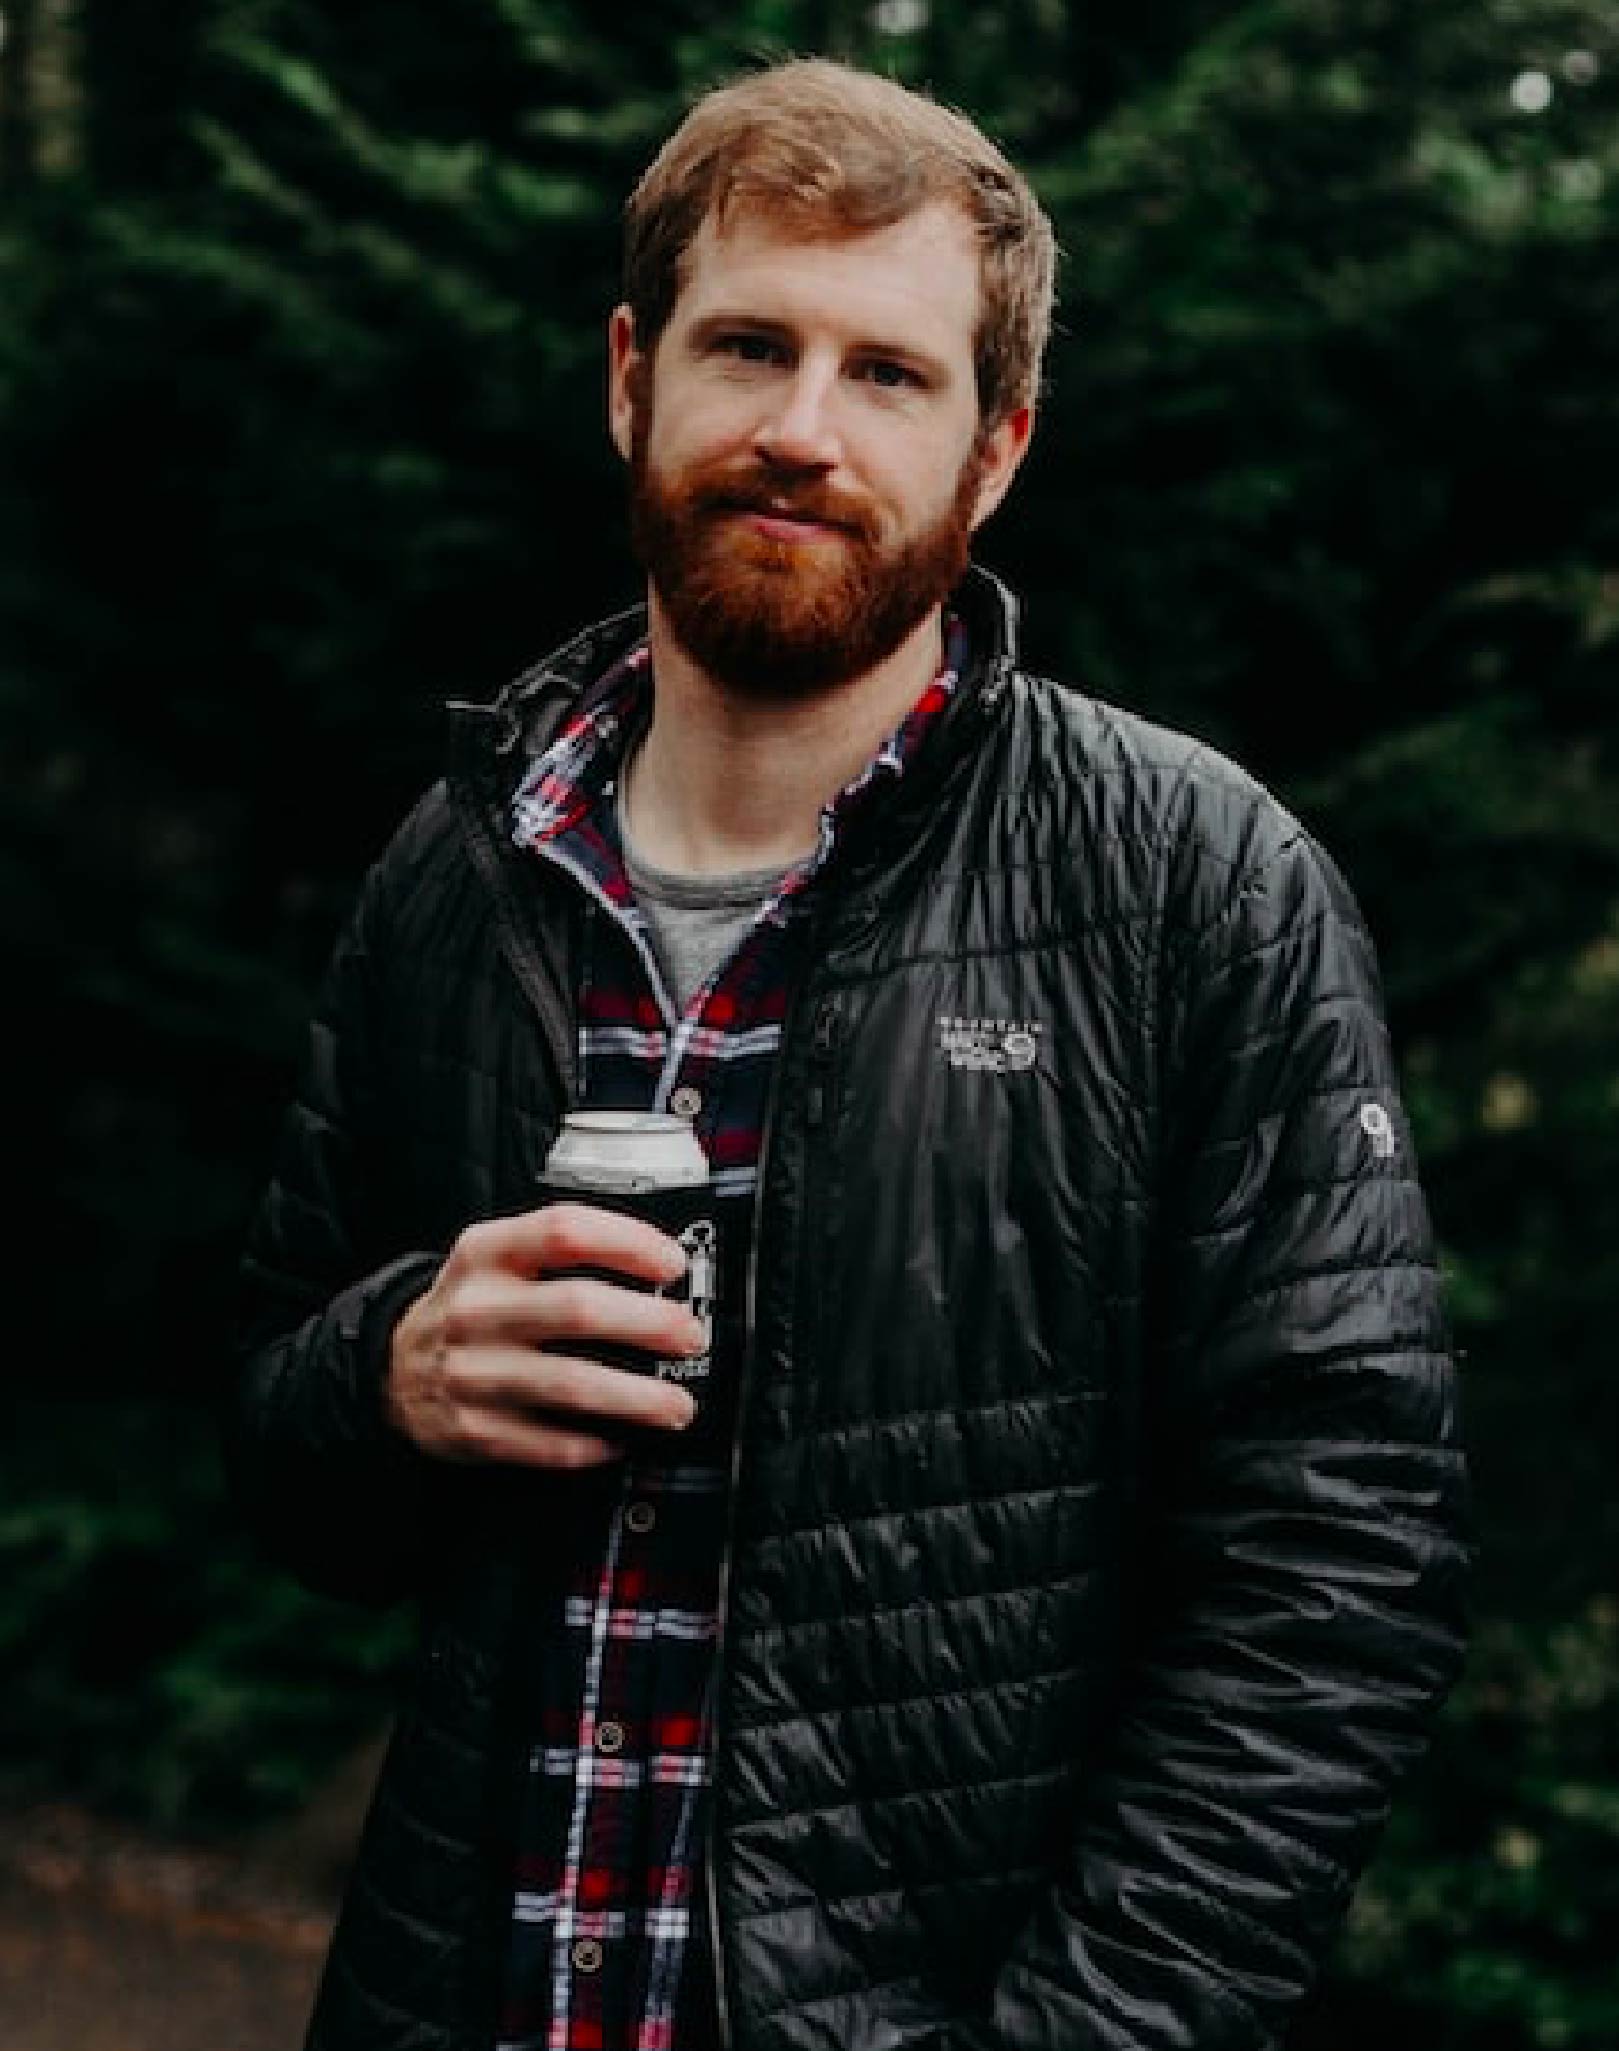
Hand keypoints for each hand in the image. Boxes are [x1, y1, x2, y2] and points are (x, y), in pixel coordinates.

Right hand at [385, 1202, 704, 1468]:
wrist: (391, 1369)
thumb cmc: (471, 1307)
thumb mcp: (494, 1258)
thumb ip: (560, 1252)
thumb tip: (658, 1268)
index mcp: (485, 1253)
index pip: (565, 1231)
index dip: (628, 1243)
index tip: (672, 1263)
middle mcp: (475, 1309)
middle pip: (578, 1308)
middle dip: (650, 1324)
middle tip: (690, 1335)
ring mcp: (472, 1373)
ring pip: (571, 1384)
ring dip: (638, 1397)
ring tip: (677, 1404)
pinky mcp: (474, 1430)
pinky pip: (550, 1442)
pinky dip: (595, 1443)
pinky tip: (622, 1436)